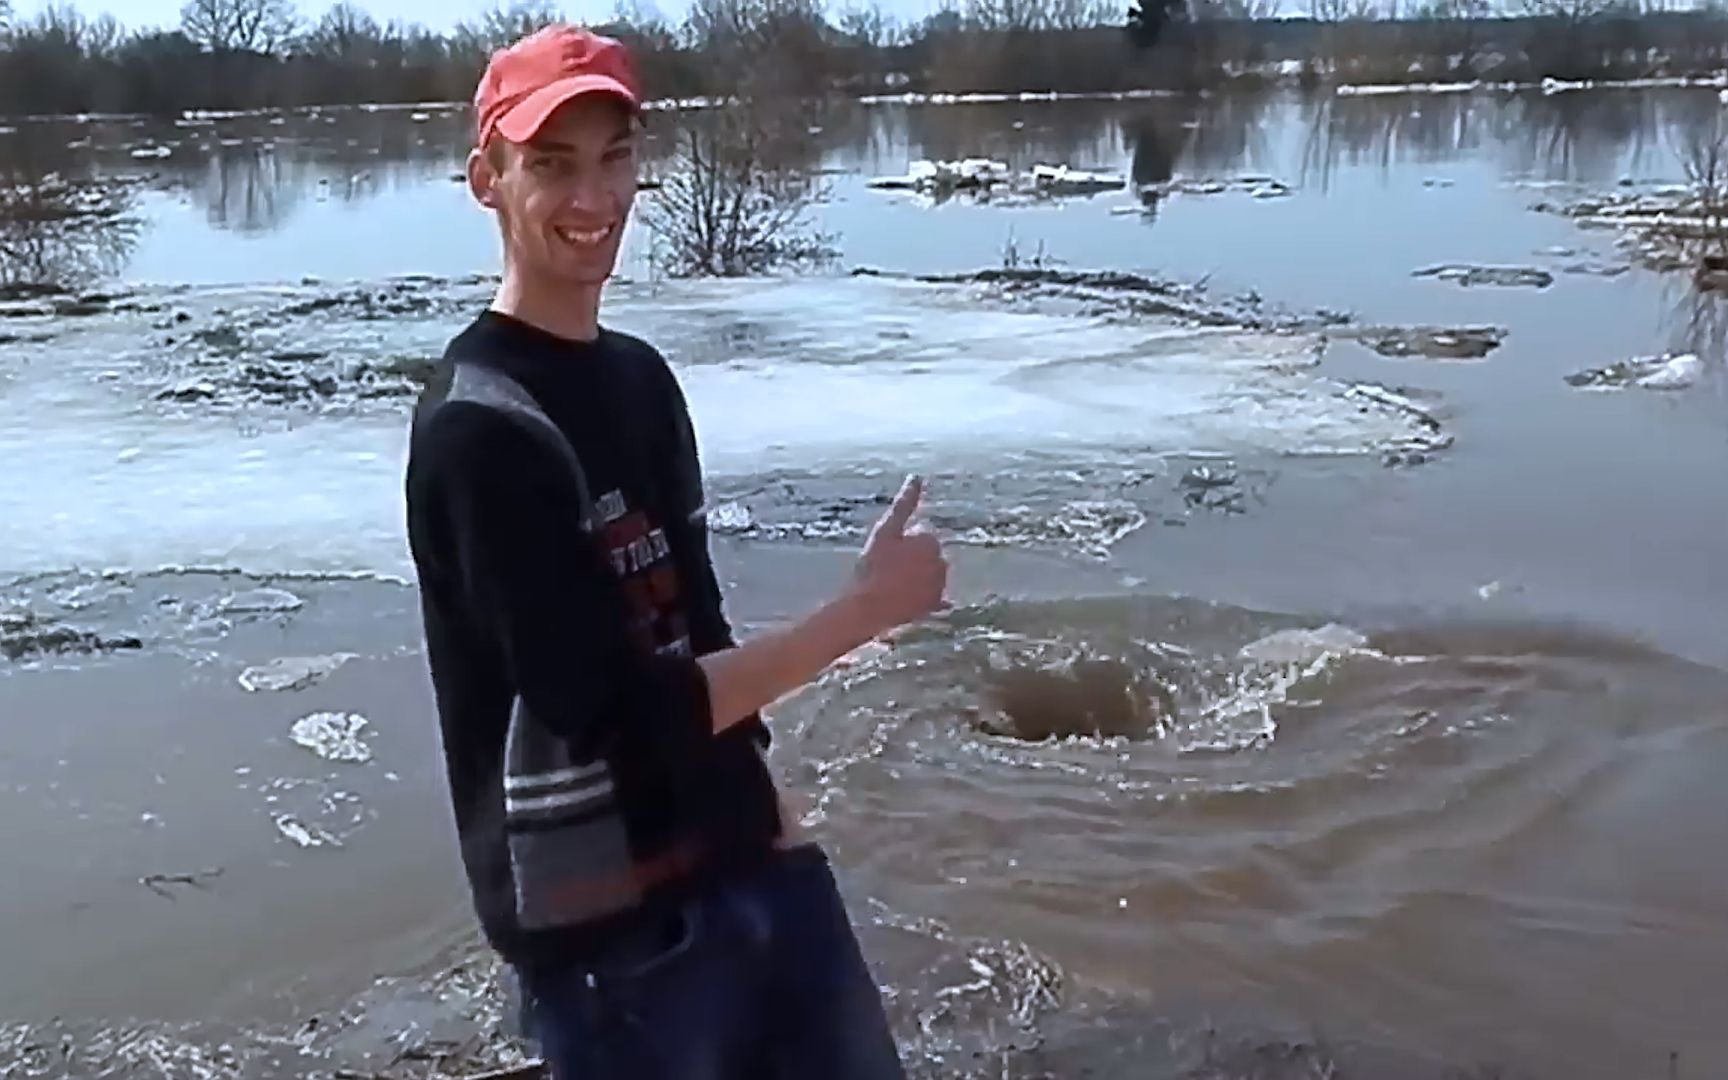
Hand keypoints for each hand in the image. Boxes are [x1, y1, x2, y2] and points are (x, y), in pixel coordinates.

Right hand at [846, 474, 948, 638]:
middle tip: (887, 572)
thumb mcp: (885, 530)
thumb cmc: (872, 567)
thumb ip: (904, 503)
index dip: (900, 546)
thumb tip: (917, 476)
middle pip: (927, 557)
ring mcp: (940, 584)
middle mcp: (942, 561)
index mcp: (931, 540)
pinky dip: (922, 596)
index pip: (920, 538)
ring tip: (893, 587)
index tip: (886, 557)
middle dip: (912, 562)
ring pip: (929, 576)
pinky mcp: (937, 603)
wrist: (868, 607)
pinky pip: (932, 597)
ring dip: (917, 578)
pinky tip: (904, 600)